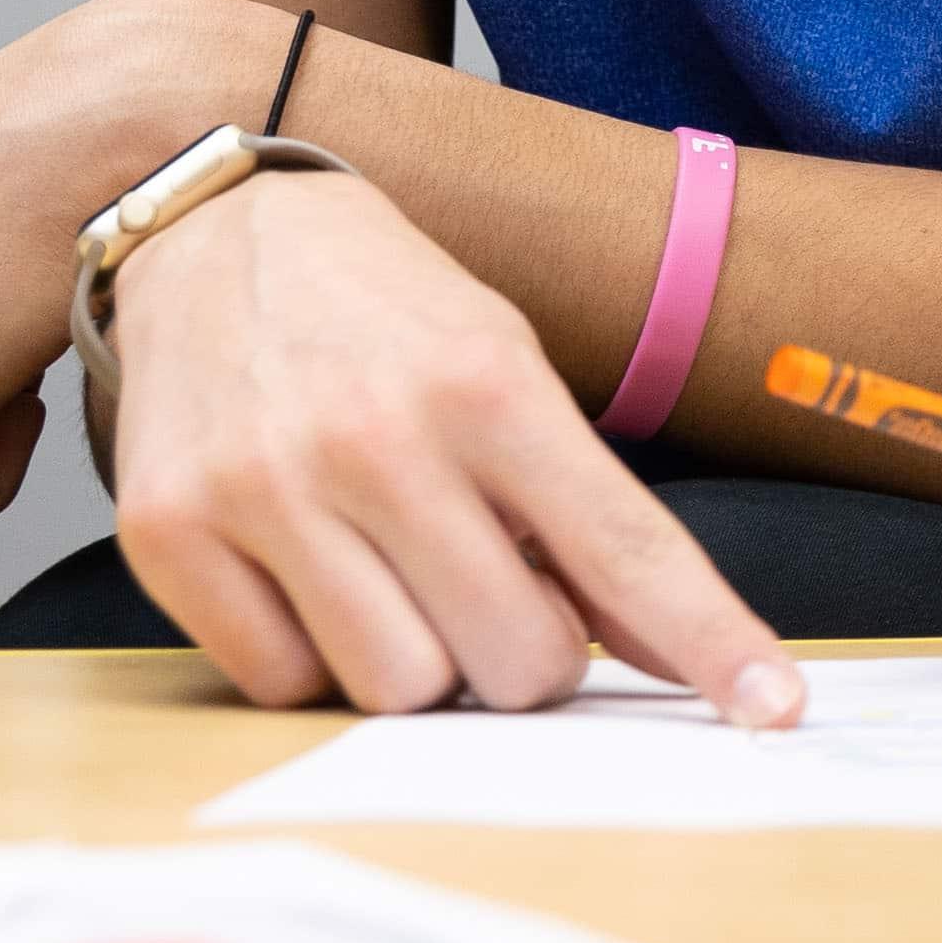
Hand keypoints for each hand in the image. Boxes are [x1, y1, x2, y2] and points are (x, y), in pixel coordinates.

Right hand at [108, 168, 803, 723]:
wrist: (215, 233)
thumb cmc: (388, 314)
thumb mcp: (512, 369)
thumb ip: (590, 513)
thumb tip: (678, 653)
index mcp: (489, 383)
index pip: (626, 549)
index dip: (709, 640)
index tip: (772, 709)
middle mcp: (376, 438)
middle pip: (514, 660)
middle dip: (530, 654)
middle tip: (501, 590)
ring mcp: (265, 488)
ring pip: (398, 689)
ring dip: (423, 660)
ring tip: (402, 575)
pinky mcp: (169, 533)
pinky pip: (281, 684)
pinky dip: (314, 659)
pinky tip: (315, 575)